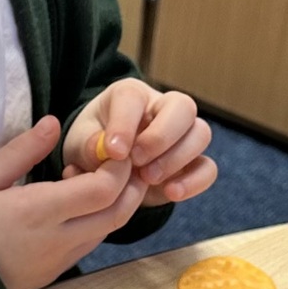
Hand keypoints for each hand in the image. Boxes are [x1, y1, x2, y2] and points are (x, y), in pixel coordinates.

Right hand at [0, 114, 152, 288]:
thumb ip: (21, 150)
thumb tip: (54, 124)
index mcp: (40, 211)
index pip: (104, 190)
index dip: (117, 167)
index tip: (108, 149)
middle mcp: (58, 240)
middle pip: (118, 214)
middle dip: (129, 185)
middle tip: (118, 161)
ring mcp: (59, 262)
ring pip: (107, 231)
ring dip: (113, 204)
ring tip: (91, 179)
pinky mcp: (55, 274)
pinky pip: (88, 245)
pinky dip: (96, 222)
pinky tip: (75, 206)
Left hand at [64, 80, 216, 207]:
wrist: (102, 172)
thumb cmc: (91, 147)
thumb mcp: (80, 144)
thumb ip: (88, 145)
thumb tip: (106, 150)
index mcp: (130, 95)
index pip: (134, 98)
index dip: (125, 124)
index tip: (114, 152)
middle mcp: (162, 108)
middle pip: (182, 107)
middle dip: (161, 137)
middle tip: (137, 162)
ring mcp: (182, 135)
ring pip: (201, 134)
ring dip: (176, 159)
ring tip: (147, 179)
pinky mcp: (192, 164)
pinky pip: (208, 168)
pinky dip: (194, 182)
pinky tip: (171, 193)